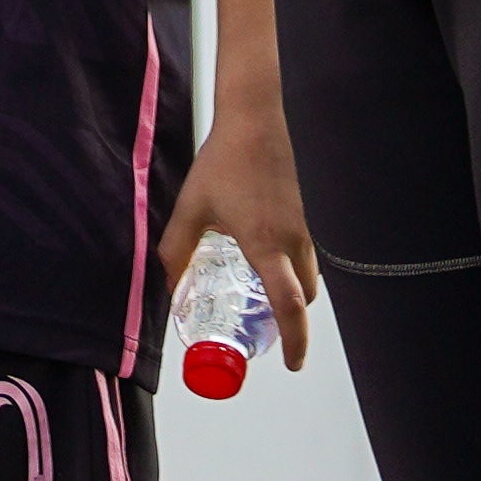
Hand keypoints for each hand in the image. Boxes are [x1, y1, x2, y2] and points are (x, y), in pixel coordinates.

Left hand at [171, 103, 317, 372]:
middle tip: (263, 322)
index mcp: (268, 243)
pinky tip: (268, 244)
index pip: (289, 305)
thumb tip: (167, 281)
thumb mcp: (191, 208)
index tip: (292, 363)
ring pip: (311, 272)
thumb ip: (176, 249)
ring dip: (293, 286)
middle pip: (304, 296)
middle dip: (290, 316)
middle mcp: (297, 238)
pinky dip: (296, 261)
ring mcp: (310, 223)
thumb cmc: (225, 160)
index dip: (295, 340)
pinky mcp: (313, 209)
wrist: (257, 117)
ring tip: (260, 282)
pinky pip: (312, 249)